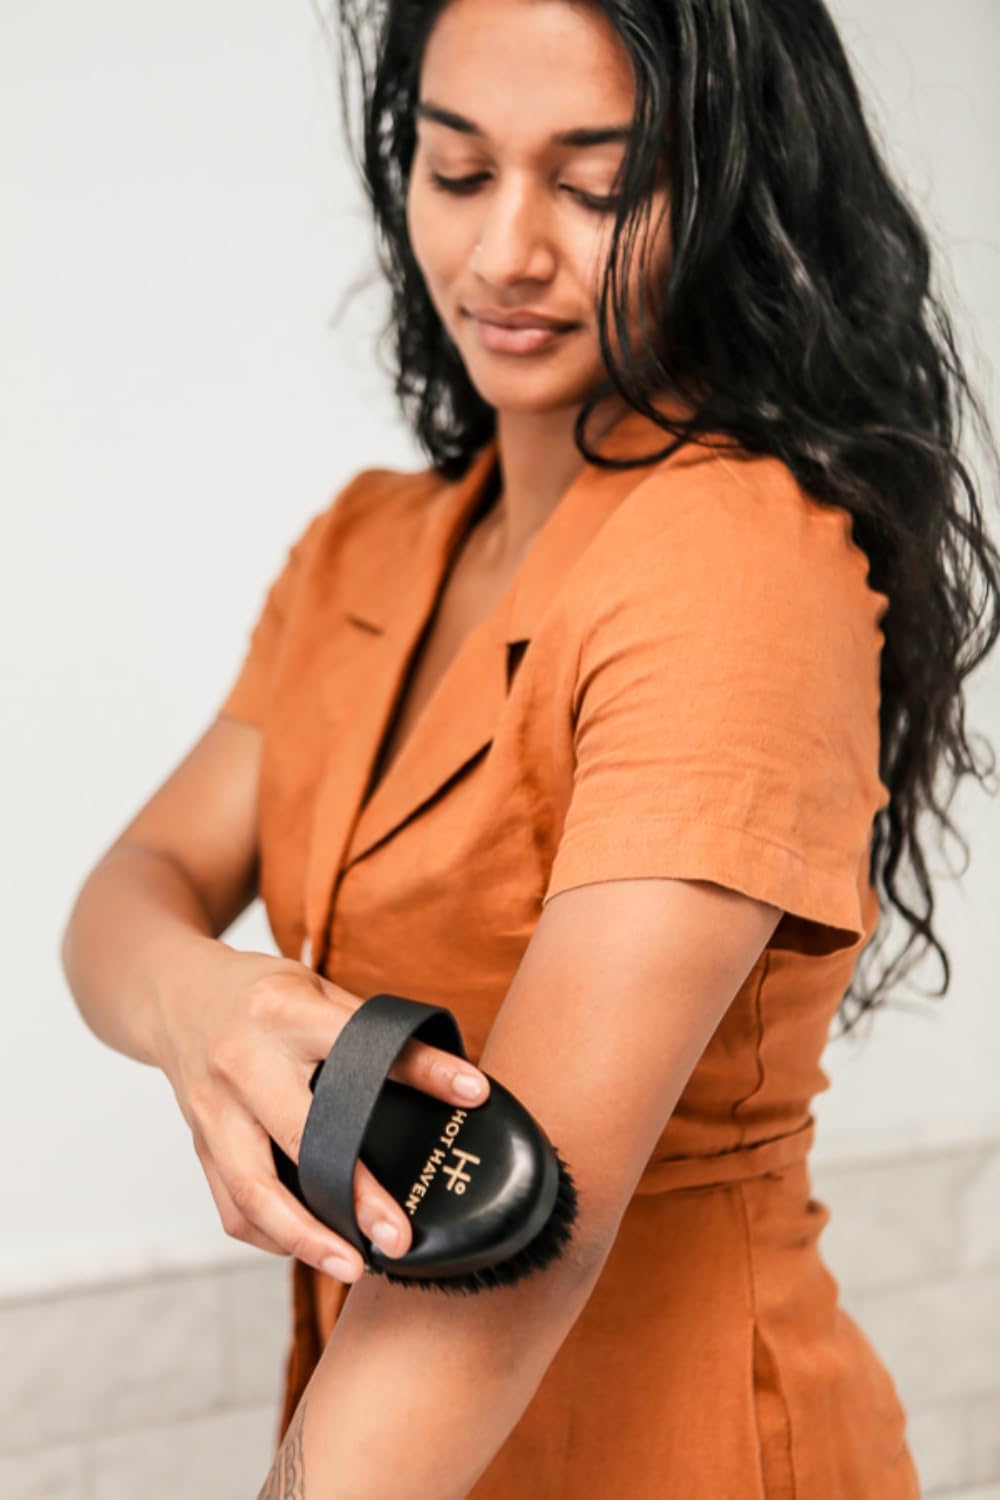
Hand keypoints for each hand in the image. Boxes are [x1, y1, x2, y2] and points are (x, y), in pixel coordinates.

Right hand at [149, 942, 490, 1281]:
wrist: (175, 995)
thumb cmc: (261, 994)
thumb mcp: (319, 993)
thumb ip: (374, 1034)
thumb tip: (462, 1082)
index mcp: (282, 1013)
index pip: (360, 1047)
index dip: (421, 1070)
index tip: (472, 1095)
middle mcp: (241, 1062)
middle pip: (299, 1137)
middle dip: (350, 1194)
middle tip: (396, 1236)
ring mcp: (214, 1109)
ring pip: (253, 1190)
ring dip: (304, 1239)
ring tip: (353, 1266)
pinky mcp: (199, 1144)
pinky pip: (232, 1207)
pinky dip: (271, 1236)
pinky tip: (309, 1246)